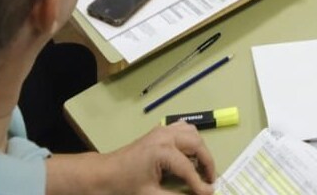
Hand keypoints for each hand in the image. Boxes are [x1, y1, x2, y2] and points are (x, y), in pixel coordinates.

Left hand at [101, 123, 215, 194]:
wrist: (106, 173)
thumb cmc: (126, 185)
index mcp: (162, 151)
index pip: (189, 169)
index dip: (201, 184)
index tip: (209, 194)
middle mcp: (165, 136)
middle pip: (197, 144)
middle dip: (207, 163)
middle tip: (209, 181)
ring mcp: (162, 130)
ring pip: (192, 133)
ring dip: (200, 149)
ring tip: (201, 168)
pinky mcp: (159, 130)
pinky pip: (182, 128)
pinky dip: (191, 140)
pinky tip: (189, 155)